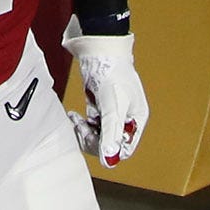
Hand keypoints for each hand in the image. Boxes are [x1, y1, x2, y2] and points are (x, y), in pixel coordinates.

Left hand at [63, 26, 149, 167]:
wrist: (98, 50)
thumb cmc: (112, 74)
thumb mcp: (112, 106)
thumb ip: (111, 132)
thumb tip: (110, 159)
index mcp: (135, 120)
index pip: (123, 148)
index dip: (107, 149)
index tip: (91, 138)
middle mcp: (126, 119)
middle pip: (109, 144)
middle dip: (92, 139)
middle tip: (80, 127)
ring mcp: (111, 113)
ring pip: (97, 135)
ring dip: (84, 131)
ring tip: (75, 119)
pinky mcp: (99, 107)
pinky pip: (90, 125)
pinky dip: (81, 123)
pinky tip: (73, 115)